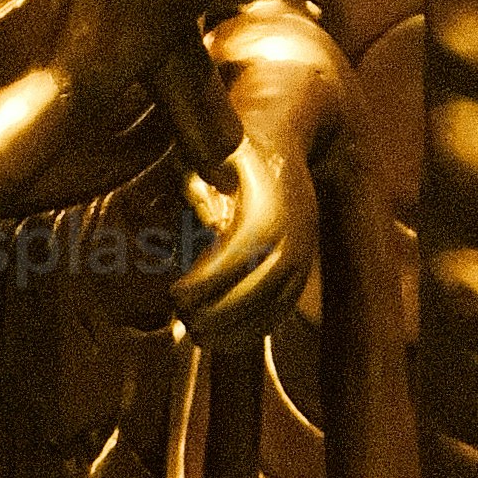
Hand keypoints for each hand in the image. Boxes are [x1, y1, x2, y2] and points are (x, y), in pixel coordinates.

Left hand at [167, 120, 317, 356]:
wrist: (289, 137)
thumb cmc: (235, 148)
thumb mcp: (212, 151)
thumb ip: (199, 182)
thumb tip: (201, 221)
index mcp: (271, 205)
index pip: (242, 253)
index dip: (208, 281)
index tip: (176, 294)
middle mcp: (294, 232)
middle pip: (259, 288)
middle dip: (217, 313)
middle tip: (182, 318)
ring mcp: (302, 253)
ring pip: (272, 306)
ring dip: (233, 330)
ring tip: (197, 335)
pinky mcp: (302, 270)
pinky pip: (280, 311)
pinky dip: (250, 331)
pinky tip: (221, 340)